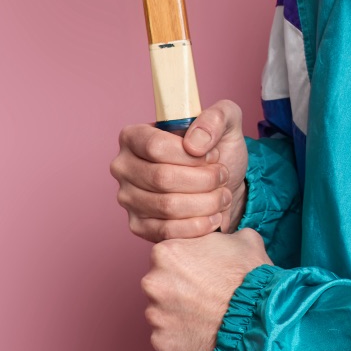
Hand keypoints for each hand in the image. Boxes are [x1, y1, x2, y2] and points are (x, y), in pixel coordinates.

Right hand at [110, 100, 248, 241]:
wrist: (223, 185)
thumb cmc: (217, 152)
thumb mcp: (226, 122)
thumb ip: (215, 118)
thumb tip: (194, 143)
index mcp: (134, 136)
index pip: (156, 146)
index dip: (192, 155)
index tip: (214, 157)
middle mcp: (123, 167)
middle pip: (162, 178)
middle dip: (204, 180)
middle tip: (222, 177)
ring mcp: (127, 198)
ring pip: (167, 206)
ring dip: (205, 203)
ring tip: (222, 195)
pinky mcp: (138, 226)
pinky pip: (167, 231)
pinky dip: (198, 225)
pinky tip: (214, 216)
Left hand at [142, 228, 270, 350]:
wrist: (258, 318)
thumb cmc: (251, 277)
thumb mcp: (244, 239)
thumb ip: (221, 237)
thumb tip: (222, 240)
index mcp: (166, 252)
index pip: (170, 255)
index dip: (190, 263)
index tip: (206, 271)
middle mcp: (152, 282)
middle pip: (161, 283)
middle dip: (180, 288)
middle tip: (207, 294)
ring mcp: (154, 314)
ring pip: (162, 311)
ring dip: (180, 312)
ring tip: (207, 315)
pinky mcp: (161, 341)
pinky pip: (168, 336)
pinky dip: (183, 335)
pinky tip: (204, 331)